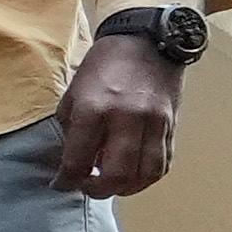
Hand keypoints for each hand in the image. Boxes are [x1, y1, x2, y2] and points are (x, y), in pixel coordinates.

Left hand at [53, 35, 181, 201]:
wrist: (146, 41)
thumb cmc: (103, 66)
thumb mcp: (74, 92)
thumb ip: (71, 127)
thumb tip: (70, 160)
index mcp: (93, 109)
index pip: (78, 159)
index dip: (67, 180)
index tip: (60, 184)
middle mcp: (125, 119)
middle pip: (116, 174)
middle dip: (98, 190)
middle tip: (87, 187)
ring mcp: (153, 123)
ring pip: (144, 174)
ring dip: (126, 188)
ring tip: (111, 185)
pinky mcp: (171, 125)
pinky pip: (163, 163)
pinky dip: (147, 177)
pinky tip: (134, 176)